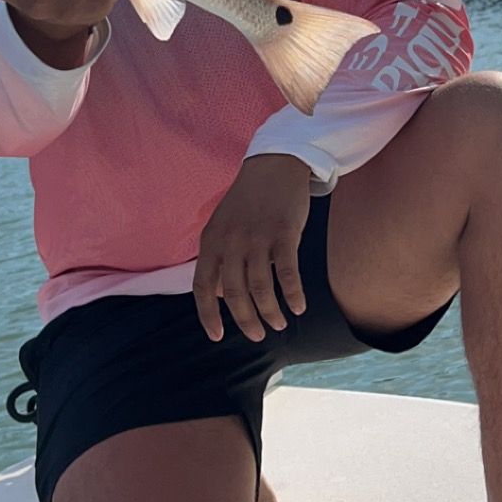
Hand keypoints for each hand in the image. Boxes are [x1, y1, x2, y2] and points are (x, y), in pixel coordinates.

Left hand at [193, 154, 312, 342]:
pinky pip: (287, 274)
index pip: (202, 287)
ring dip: (270, 312)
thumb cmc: (248, 200)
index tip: (217, 336)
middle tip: (257, 335)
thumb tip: (220, 295)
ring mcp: (257, 238)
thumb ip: (219, 257)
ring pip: (260, 289)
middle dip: (245, 320)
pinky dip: (292, 295)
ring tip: (277, 324)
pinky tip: (298, 307)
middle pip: (234, 294)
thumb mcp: (222, 225)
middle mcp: (231, 242)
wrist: (273, 165)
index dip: (208, 316)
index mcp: (211, 241)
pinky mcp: (283, 234)